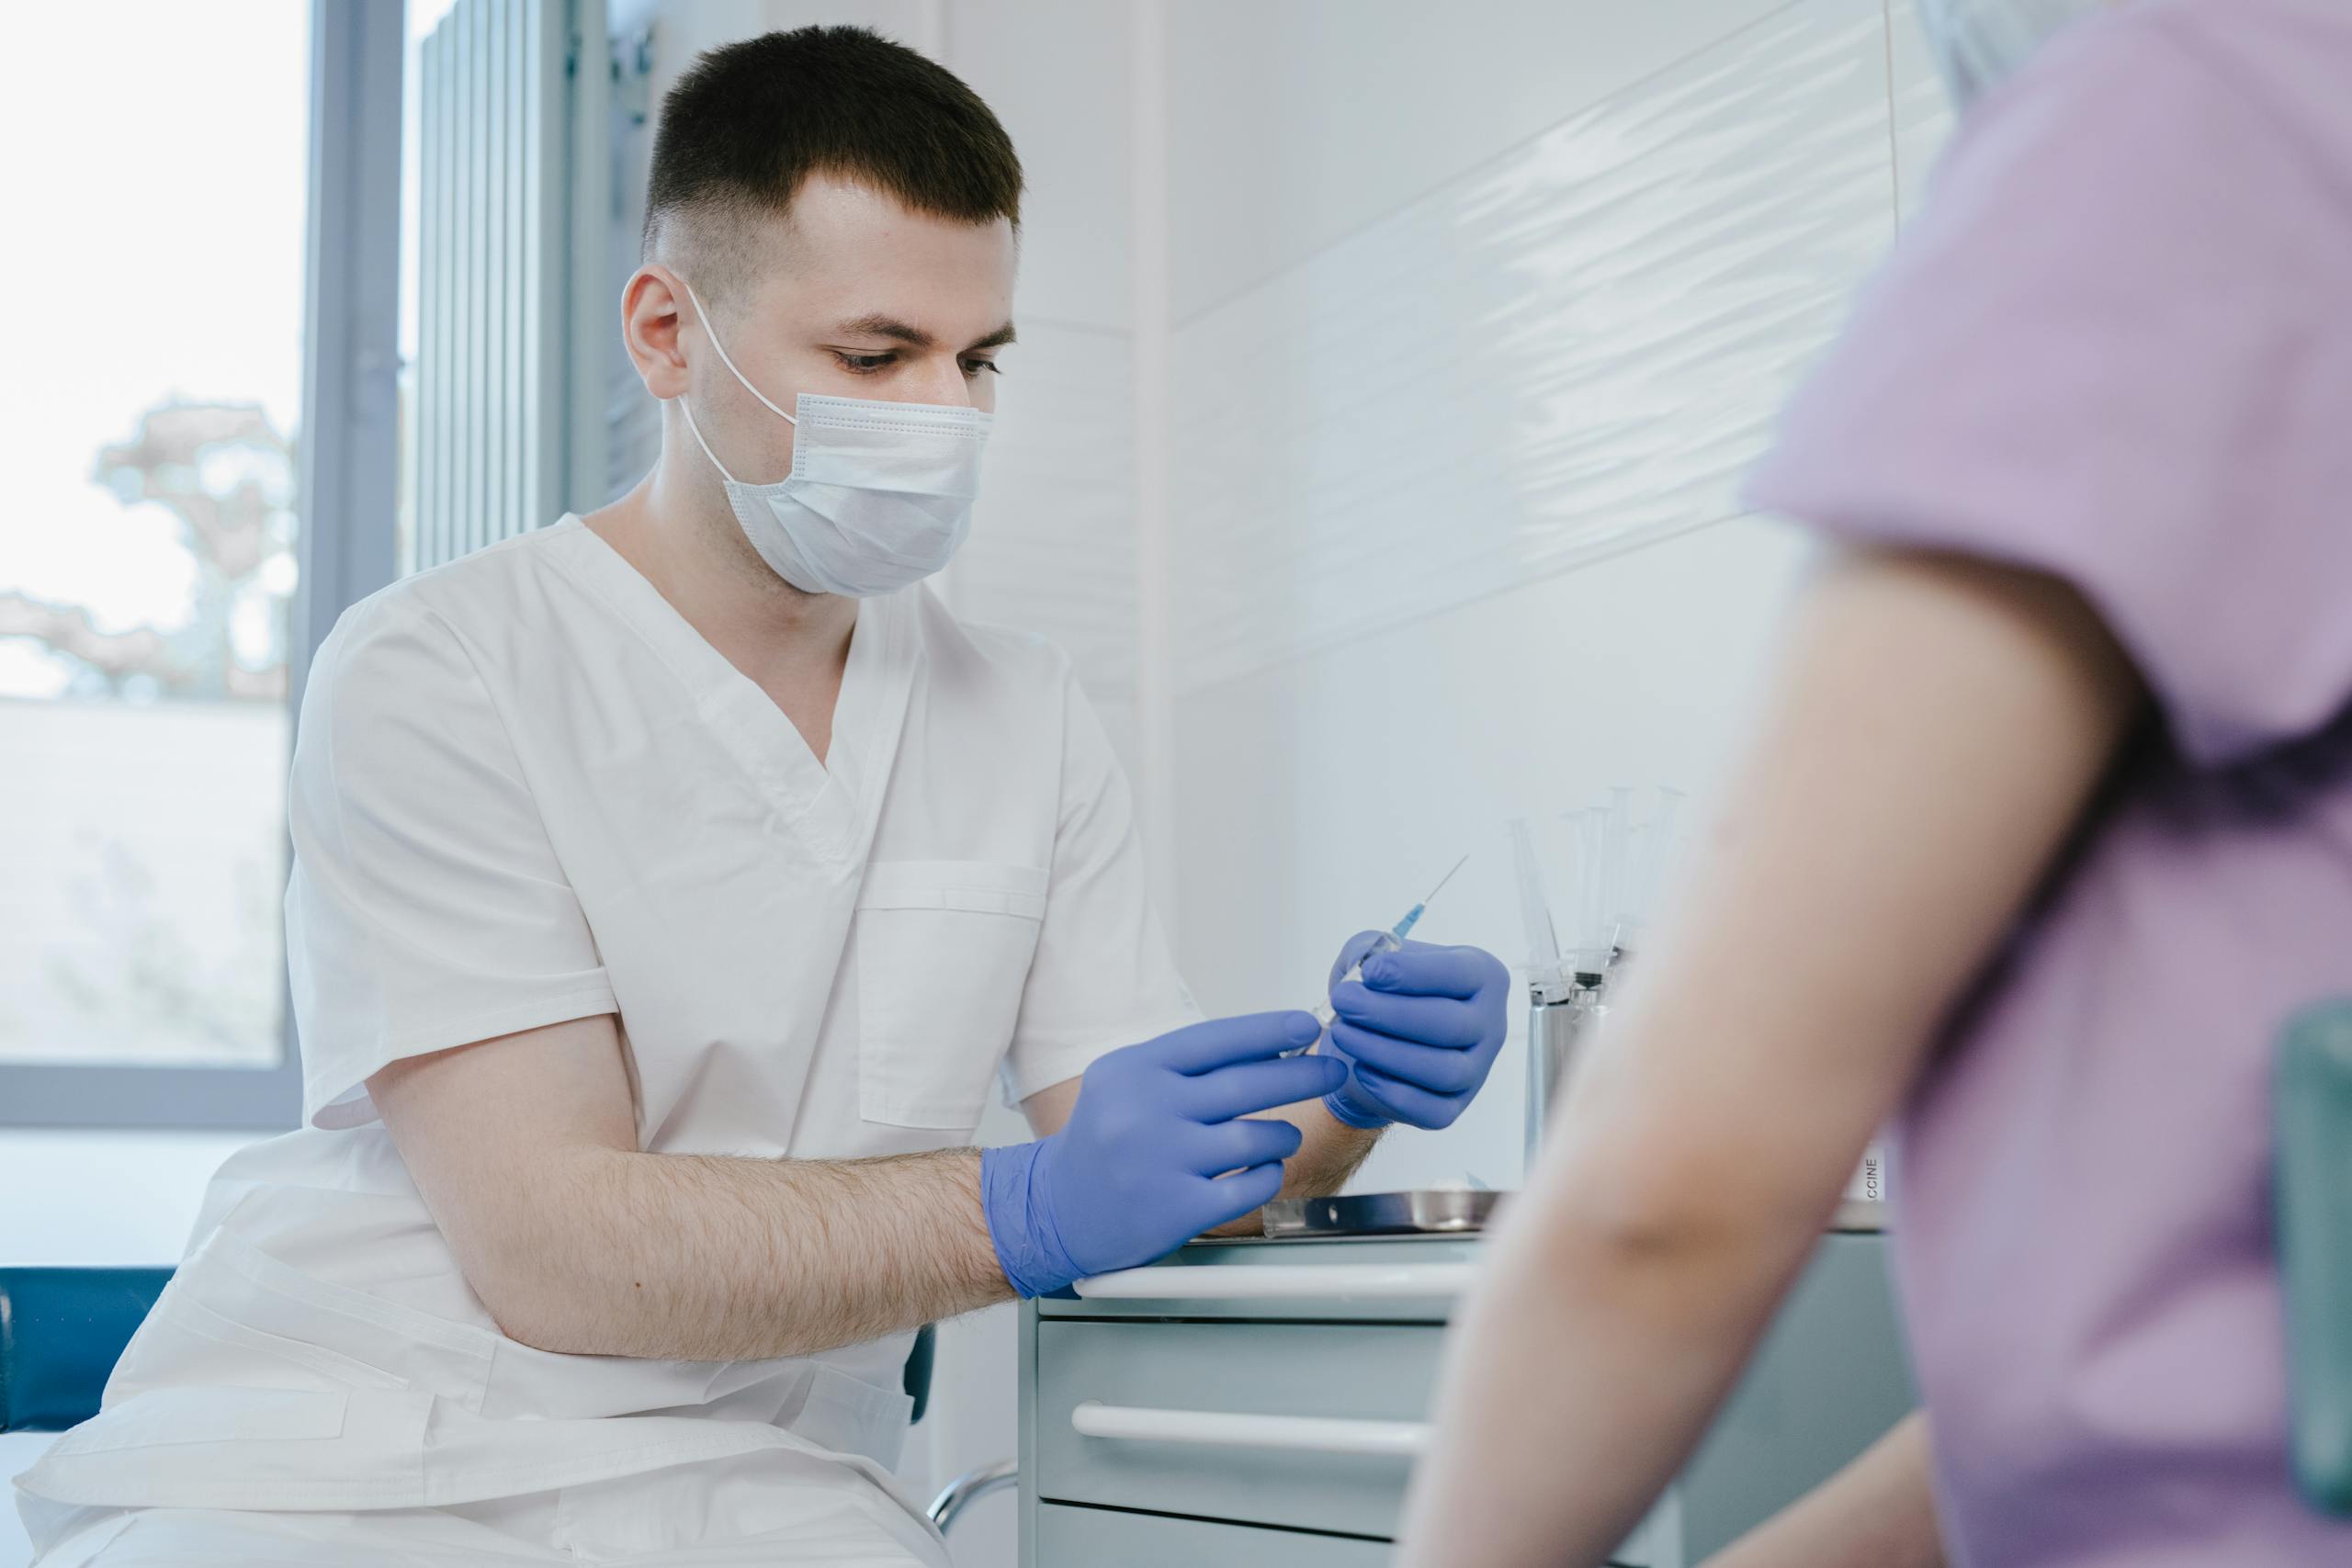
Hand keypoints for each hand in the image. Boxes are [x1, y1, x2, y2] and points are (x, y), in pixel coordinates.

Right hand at [982, 1013, 1346, 1297]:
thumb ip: (1189, 1066)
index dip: (1271, 1030)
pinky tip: (1260, 1170)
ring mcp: (1162, 1162)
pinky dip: (1268, 1174)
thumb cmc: (1103, 1140)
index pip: (1217, 1039)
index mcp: (1136, 1070)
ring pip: (1257, 1138)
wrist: (1054, 1209)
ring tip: (1280, 1135)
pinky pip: (1251, 1185)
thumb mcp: (1129, 1082)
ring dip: (1282, 1134)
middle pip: (1248, 1083)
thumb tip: (1271, 1045)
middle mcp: (1147, 1111)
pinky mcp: (1177, 1210)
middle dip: (1304, 1073)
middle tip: (1333, 1070)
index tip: (1309, 1027)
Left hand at [1319, 934, 1510, 1129]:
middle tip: (1343, 1002)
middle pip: (1450, 1024)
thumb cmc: (1387, 991)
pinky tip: (1361, 1069)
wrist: (1377, 1041)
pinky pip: (1430, 1109)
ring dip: (1384, 1052)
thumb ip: (1368, 952)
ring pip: (1443, 1070)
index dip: (1413, 973)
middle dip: (1390, 1013)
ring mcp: (1477, 1070)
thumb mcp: (1375, 958)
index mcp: (1481, 977)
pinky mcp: (1454, 1108)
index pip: (1459, 973)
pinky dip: (1391, 1091)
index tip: (1370, 972)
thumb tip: (1363, 972)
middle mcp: (1489, 1024)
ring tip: (1343, 1033)